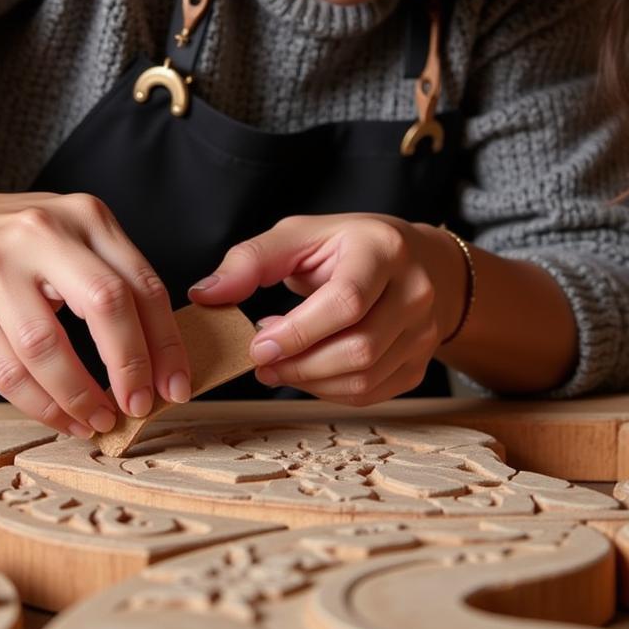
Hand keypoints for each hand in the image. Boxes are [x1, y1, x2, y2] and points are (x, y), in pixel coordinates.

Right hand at [0, 169, 191, 436]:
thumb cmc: (5, 242)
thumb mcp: (64, 234)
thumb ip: (108, 275)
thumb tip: (156, 357)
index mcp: (84, 215)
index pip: (142, 283)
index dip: (166, 343)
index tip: (177, 384)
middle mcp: (42, 233)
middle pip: (107, 305)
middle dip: (132, 367)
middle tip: (141, 406)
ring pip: (51, 347)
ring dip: (83, 396)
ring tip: (98, 420)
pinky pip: (10, 371)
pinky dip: (43, 405)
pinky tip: (61, 417)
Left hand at [187, 214, 464, 404]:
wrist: (417, 262)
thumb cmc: (348, 247)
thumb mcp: (300, 234)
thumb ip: (251, 260)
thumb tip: (205, 294)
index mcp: (383, 250)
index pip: (347, 302)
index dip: (299, 332)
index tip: (258, 344)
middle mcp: (415, 291)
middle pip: (359, 348)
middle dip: (300, 363)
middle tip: (261, 359)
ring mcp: (423, 332)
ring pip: (364, 378)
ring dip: (310, 381)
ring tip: (278, 364)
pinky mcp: (419, 363)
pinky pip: (371, 394)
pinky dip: (329, 391)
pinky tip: (306, 370)